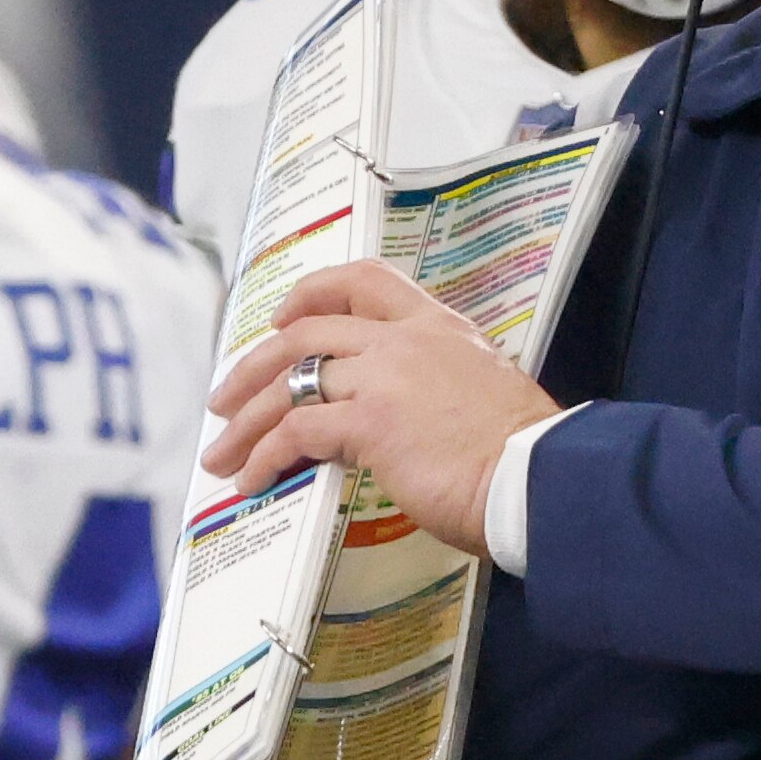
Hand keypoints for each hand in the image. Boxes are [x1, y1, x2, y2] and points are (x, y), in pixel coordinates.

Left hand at [200, 263, 558, 559]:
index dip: (312, 293)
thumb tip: (408, 419)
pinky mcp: (369, 422)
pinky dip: (265, 456)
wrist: (539, 478)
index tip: (283, 317)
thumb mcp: (482, 393)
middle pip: (305, 333)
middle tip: (225, 400)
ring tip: (222, 453)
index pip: (365, 281)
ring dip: (246, 420)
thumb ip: (438, 389)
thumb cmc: (523, 454)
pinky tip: (254, 478)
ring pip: (290, 383)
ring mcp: (384, 377)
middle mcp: (404, 340)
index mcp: (437, 326)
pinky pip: (296, 432)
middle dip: (253, 367)